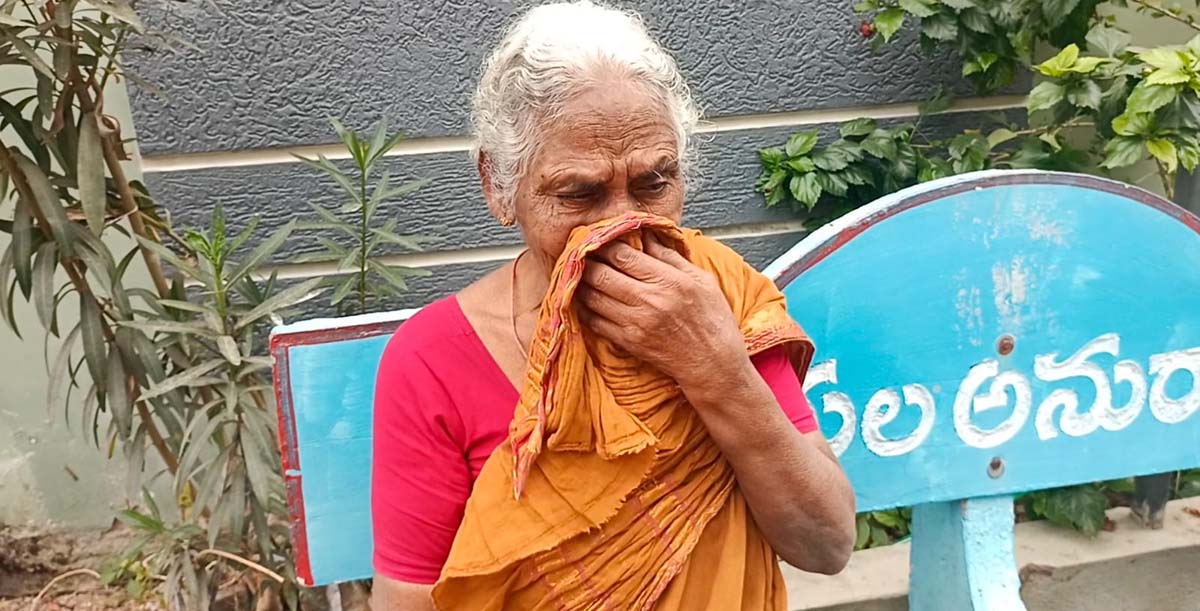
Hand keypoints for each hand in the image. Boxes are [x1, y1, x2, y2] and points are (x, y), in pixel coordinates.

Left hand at [576, 234, 746, 389]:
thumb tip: (646, 235)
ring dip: (581, 284)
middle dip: (586, 262)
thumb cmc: (713, 319)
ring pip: (592, 297)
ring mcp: (636, 323)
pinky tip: (585, 300)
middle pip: (601, 274)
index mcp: (668, 280)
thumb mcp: (701, 280)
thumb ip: (670, 257)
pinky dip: (585, 309)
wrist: (713, 363)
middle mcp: (649, 301)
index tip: (597, 238)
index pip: (622, 255)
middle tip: (580, 255)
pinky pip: (595, 322)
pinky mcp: (628, 342)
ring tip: (578, 274)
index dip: (603, 243)